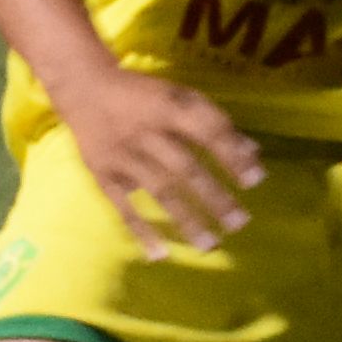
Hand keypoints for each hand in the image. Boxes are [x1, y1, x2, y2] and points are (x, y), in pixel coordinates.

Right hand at [52, 63, 266, 257]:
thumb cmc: (144, 96)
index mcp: (171, 108)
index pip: (207, 133)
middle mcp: (147, 132)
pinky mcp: (103, 173)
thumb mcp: (180, 97)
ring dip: (186, 219)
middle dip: (214, 197)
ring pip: (159, 190)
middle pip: (185, 168)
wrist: (85, 87)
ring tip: (210, 246)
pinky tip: (160, 254)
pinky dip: (141, 230)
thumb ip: (216, 123)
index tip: (256, 181)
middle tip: (240, 223)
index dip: (232, 156)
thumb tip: (254, 153)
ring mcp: (123, 155)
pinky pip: (122, 206)